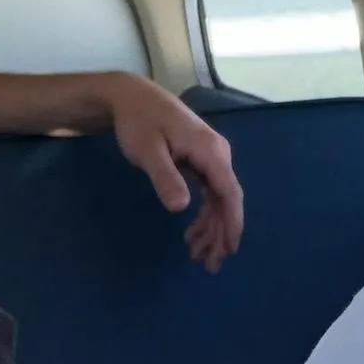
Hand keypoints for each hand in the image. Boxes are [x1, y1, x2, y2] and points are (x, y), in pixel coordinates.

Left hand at [98, 74, 244, 271]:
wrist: (132, 98)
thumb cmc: (139, 123)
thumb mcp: (148, 151)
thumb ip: (165, 178)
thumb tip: (181, 208)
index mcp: (210, 152)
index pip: (229, 192)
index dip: (232, 222)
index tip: (229, 249)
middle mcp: (218, 155)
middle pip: (227, 200)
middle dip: (220, 233)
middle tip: (209, 265)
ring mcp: (210, 157)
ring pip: (219, 199)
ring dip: (212, 228)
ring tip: (198, 256)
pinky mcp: (200, 160)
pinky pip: (209, 192)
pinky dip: (204, 214)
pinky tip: (193, 233)